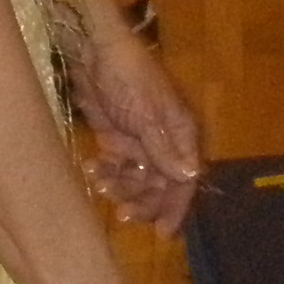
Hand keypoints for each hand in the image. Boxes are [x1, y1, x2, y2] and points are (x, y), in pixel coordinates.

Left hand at [68, 18, 204, 238]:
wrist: (93, 51)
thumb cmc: (127, 77)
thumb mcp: (148, 114)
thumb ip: (166, 148)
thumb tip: (190, 177)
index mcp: (182, 133)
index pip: (185, 179)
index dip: (176, 206)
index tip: (164, 232)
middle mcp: (165, 140)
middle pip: (161, 184)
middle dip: (144, 201)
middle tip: (122, 214)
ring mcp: (140, 140)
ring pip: (137, 179)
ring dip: (122, 189)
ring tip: (103, 186)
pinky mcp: (116, 137)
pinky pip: (117, 166)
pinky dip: (107, 174)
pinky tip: (93, 171)